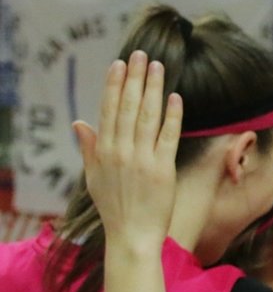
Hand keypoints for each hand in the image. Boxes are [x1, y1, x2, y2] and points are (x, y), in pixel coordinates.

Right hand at [74, 51, 181, 251]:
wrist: (132, 236)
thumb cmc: (114, 208)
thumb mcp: (93, 177)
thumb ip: (89, 148)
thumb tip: (78, 123)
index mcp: (103, 151)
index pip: (109, 110)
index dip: (114, 85)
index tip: (119, 64)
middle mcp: (121, 151)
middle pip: (128, 107)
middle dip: (134, 79)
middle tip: (140, 55)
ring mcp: (143, 159)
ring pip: (147, 116)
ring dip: (153, 89)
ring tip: (157, 66)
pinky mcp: (163, 169)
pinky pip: (168, 137)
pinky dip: (172, 116)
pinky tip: (175, 97)